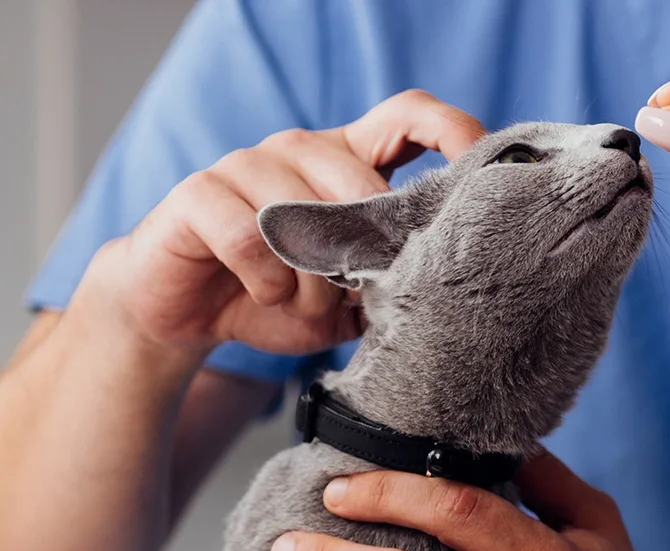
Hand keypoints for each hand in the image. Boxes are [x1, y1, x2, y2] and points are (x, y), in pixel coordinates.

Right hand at [71, 90, 484, 360]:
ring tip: (300, 303)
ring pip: (307, 217)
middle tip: (354, 295)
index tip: (481, 169)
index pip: (409, 117)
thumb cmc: (279, 299)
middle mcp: (299, 149)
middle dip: (366, 254)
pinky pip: (251, 239)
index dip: (451, 131)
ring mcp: (245, 163)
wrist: (188, 315)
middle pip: (361, 183)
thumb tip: (446, 277)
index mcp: (346, 162)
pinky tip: (263, 296)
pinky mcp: (199, 192)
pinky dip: (267, 284)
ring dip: (313, 281)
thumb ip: (392, 278)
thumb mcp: (350, 297)